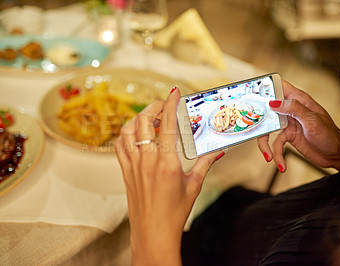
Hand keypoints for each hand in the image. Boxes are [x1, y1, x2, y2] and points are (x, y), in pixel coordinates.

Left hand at [115, 87, 222, 265]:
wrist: (153, 233)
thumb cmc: (174, 214)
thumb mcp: (194, 186)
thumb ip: (204, 164)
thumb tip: (216, 151)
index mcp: (167, 163)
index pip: (167, 125)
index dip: (170, 104)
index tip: (174, 92)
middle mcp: (147, 161)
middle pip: (145, 121)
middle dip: (154, 106)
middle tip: (165, 103)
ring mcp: (133, 165)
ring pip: (128, 131)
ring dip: (139, 118)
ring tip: (151, 116)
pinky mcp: (126, 171)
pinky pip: (120, 146)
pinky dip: (126, 134)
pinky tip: (136, 133)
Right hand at [258, 80, 339, 171]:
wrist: (337, 155)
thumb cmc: (330, 135)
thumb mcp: (312, 121)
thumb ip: (294, 109)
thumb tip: (274, 102)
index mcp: (299, 100)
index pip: (279, 86)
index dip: (266, 87)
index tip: (252, 93)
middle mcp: (291, 110)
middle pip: (267, 109)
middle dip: (257, 118)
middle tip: (250, 127)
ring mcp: (288, 123)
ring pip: (268, 130)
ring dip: (265, 145)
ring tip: (268, 157)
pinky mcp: (288, 137)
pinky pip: (276, 144)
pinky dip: (277, 155)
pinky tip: (281, 165)